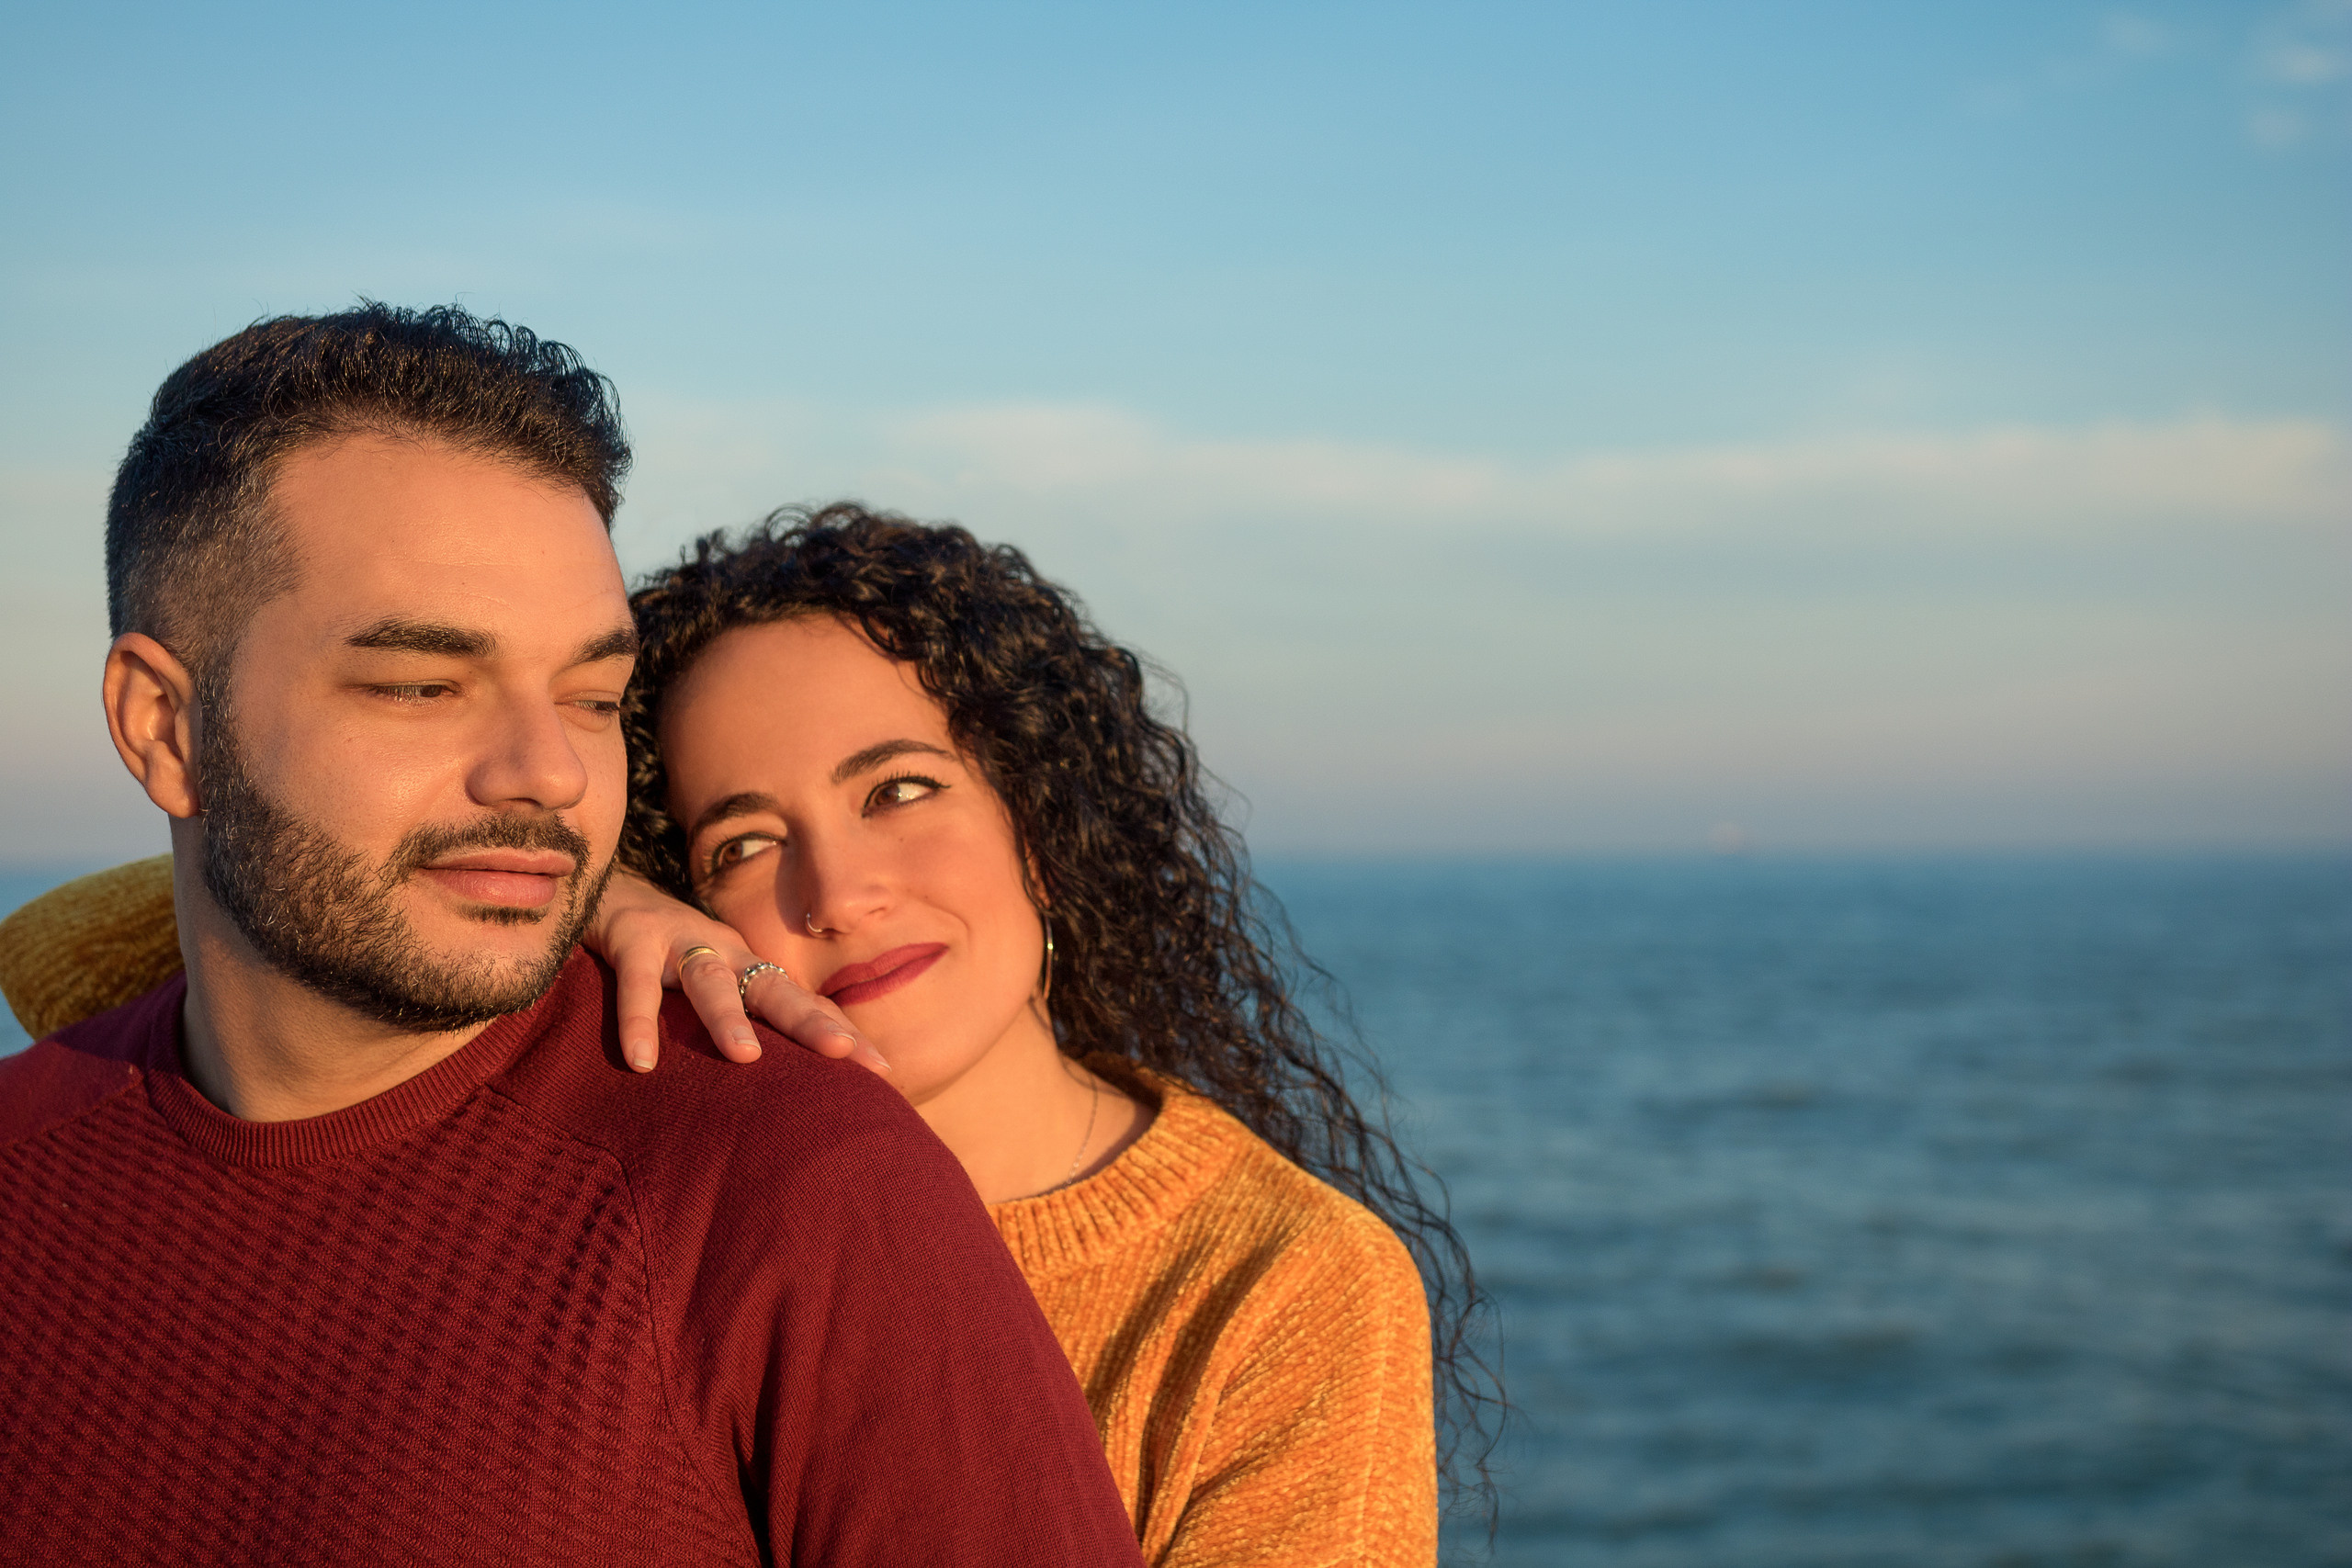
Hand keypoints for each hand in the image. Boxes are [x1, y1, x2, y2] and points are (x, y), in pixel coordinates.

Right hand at [591, 870, 888, 1076]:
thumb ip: (745, 1024)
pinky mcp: (633, 940)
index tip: (882, 1070)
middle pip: (775, 987)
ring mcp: (680, 943)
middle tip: (844, 1053)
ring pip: (711, 981)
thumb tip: (787, 1086)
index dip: (840, 1032)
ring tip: (746, 1057)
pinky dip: (638, 1020)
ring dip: (728, 1017)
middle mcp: (725, 954)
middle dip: (811, 1020)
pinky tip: (641, 1062)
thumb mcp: (713, 987)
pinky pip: (637, 984)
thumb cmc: (667, 955)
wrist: (607, 891)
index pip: (803, 1003)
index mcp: (748, 969)